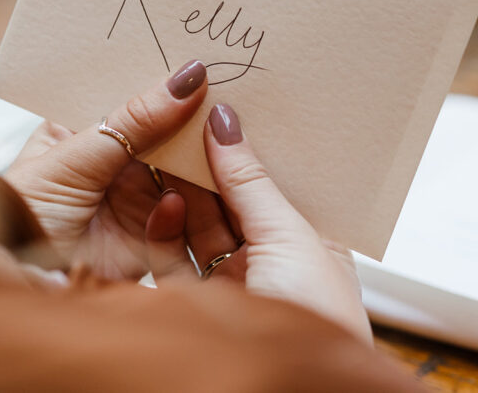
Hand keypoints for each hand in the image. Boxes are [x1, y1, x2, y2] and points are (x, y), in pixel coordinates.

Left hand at [4, 60, 208, 280]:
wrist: (20, 282)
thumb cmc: (25, 213)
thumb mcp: (76, 158)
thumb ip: (133, 121)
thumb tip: (187, 79)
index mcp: (84, 128)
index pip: (131, 93)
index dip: (163, 77)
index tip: (201, 55)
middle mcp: (115, 158)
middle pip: (165, 129)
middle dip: (193, 115)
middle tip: (227, 91)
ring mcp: (136, 194)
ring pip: (183, 168)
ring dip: (202, 156)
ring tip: (226, 135)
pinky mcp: (154, 232)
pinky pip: (188, 211)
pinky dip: (195, 201)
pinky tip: (188, 194)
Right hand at [144, 103, 372, 345]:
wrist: (288, 387)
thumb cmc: (317, 318)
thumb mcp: (289, 235)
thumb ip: (250, 180)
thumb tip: (226, 124)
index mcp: (307, 242)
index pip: (269, 183)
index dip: (242, 149)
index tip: (215, 112)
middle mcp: (269, 261)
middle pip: (228, 202)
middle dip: (203, 165)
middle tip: (179, 120)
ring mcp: (231, 284)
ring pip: (196, 227)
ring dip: (178, 192)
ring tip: (161, 148)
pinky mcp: (196, 307)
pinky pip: (171, 259)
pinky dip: (161, 230)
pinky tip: (161, 200)